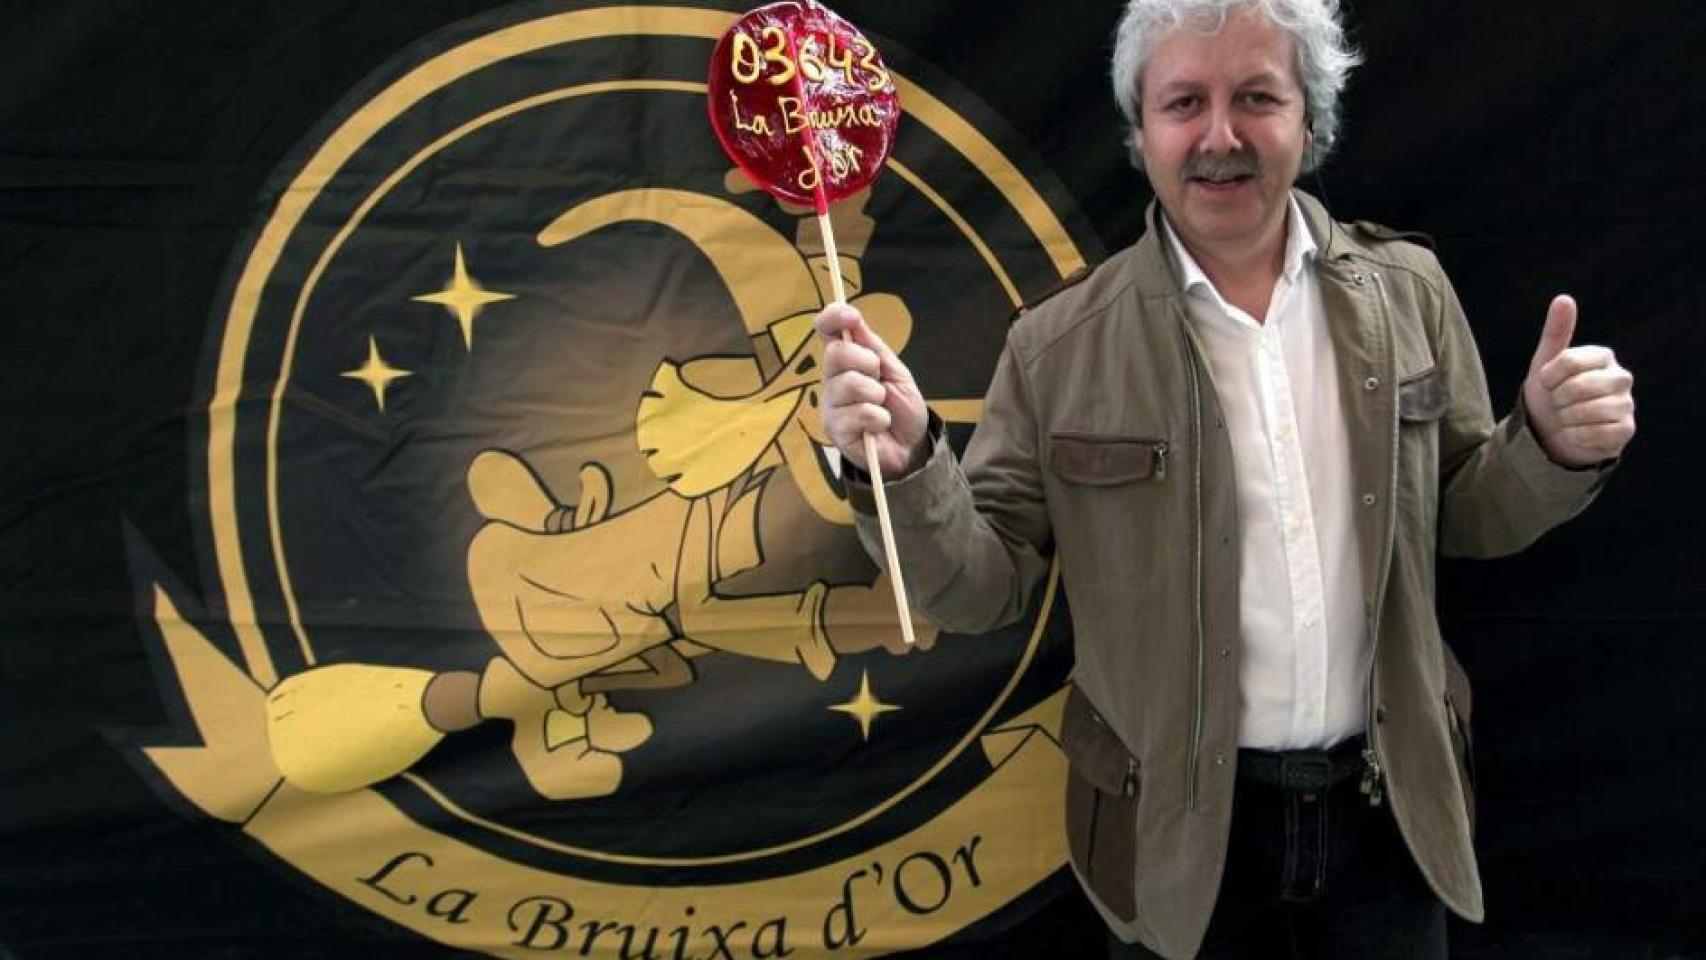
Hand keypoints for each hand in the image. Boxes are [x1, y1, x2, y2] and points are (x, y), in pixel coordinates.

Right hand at [815, 302, 929, 476]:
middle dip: (867, 362)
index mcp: (846, 361)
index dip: (833, 318)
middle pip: (836, 353)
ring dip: (876, 395)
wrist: (910, 447)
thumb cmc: (900, 408)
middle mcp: (832, 379)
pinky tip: (878, 426)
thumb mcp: (894, 371)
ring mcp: (831, 404)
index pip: (827, 331)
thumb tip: (853, 316)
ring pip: (850, 383)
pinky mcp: (834, 430)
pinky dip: (879, 418)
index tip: (851, 316)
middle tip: (879, 379)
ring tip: (881, 406)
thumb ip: (873, 346)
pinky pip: (859, 413)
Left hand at [1521, 295, 1635, 467]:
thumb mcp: (1546, 362)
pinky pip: (1596, 434)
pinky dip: (1577, 436)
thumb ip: (1555, 332)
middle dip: (1557, 399)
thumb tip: (1564, 298)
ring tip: (1567, 418)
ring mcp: (1627, 405)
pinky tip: (1576, 433)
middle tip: (1558, 403)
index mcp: (1603, 356)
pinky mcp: (1626, 430)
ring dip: (1566, 419)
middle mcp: (1621, 378)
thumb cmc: (1551, 393)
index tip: (1546, 383)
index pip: (1569, 361)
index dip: (1548, 377)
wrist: (1553, 433)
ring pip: (1587, 412)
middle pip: (1578, 387)